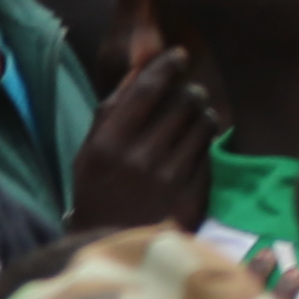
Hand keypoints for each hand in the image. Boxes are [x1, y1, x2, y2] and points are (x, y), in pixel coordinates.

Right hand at [66, 48, 219, 235]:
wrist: (113, 244)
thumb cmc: (98, 192)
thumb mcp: (90, 152)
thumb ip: (112, 111)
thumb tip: (140, 70)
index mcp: (109, 143)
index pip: (146, 89)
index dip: (167, 66)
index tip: (179, 55)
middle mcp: (140, 157)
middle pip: (182, 101)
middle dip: (189, 90)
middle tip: (187, 93)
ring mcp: (170, 176)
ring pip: (202, 122)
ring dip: (202, 112)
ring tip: (192, 117)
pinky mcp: (194, 191)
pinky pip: (209, 148)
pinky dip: (205, 138)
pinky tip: (194, 142)